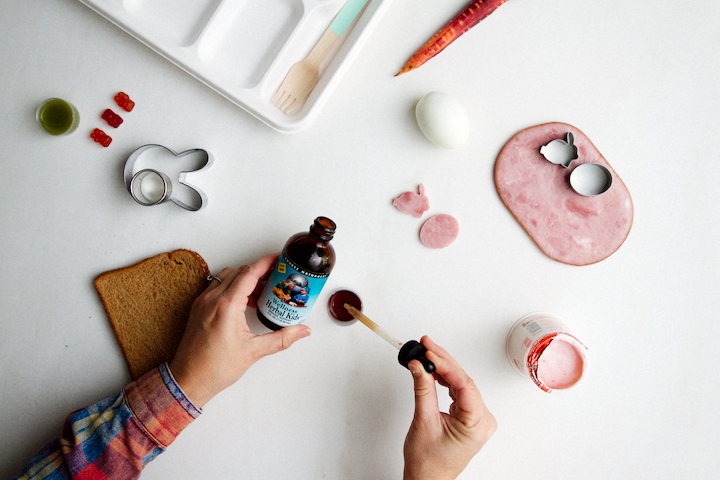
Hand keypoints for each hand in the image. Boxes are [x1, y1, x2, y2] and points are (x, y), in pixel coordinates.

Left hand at [169, 253, 310, 407]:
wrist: (188, 380)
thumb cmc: (214, 368)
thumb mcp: (253, 352)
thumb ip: (281, 338)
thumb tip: (301, 331)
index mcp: (226, 306)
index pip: (249, 273)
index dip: (266, 263)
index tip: (278, 259)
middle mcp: (212, 299)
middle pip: (239, 272)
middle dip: (259, 271)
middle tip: (276, 276)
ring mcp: (202, 302)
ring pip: (226, 277)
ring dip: (244, 278)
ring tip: (261, 290)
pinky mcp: (198, 308)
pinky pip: (216, 287)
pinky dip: (231, 286)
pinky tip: (243, 301)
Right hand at [403, 336, 496, 479]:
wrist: (428, 479)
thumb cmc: (428, 462)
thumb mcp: (423, 421)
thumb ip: (423, 388)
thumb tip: (420, 365)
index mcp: (476, 424)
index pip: (464, 384)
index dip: (446, 365)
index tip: (430, 352)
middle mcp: (482, 420)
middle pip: (464, 380)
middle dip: (444, 361)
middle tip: (427, 344)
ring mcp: (477, 418)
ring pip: (462, 383)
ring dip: (444, 368)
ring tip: (427, 352)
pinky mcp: (469, 416)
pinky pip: (459, 391)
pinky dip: (446, 379)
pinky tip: (434, 369)